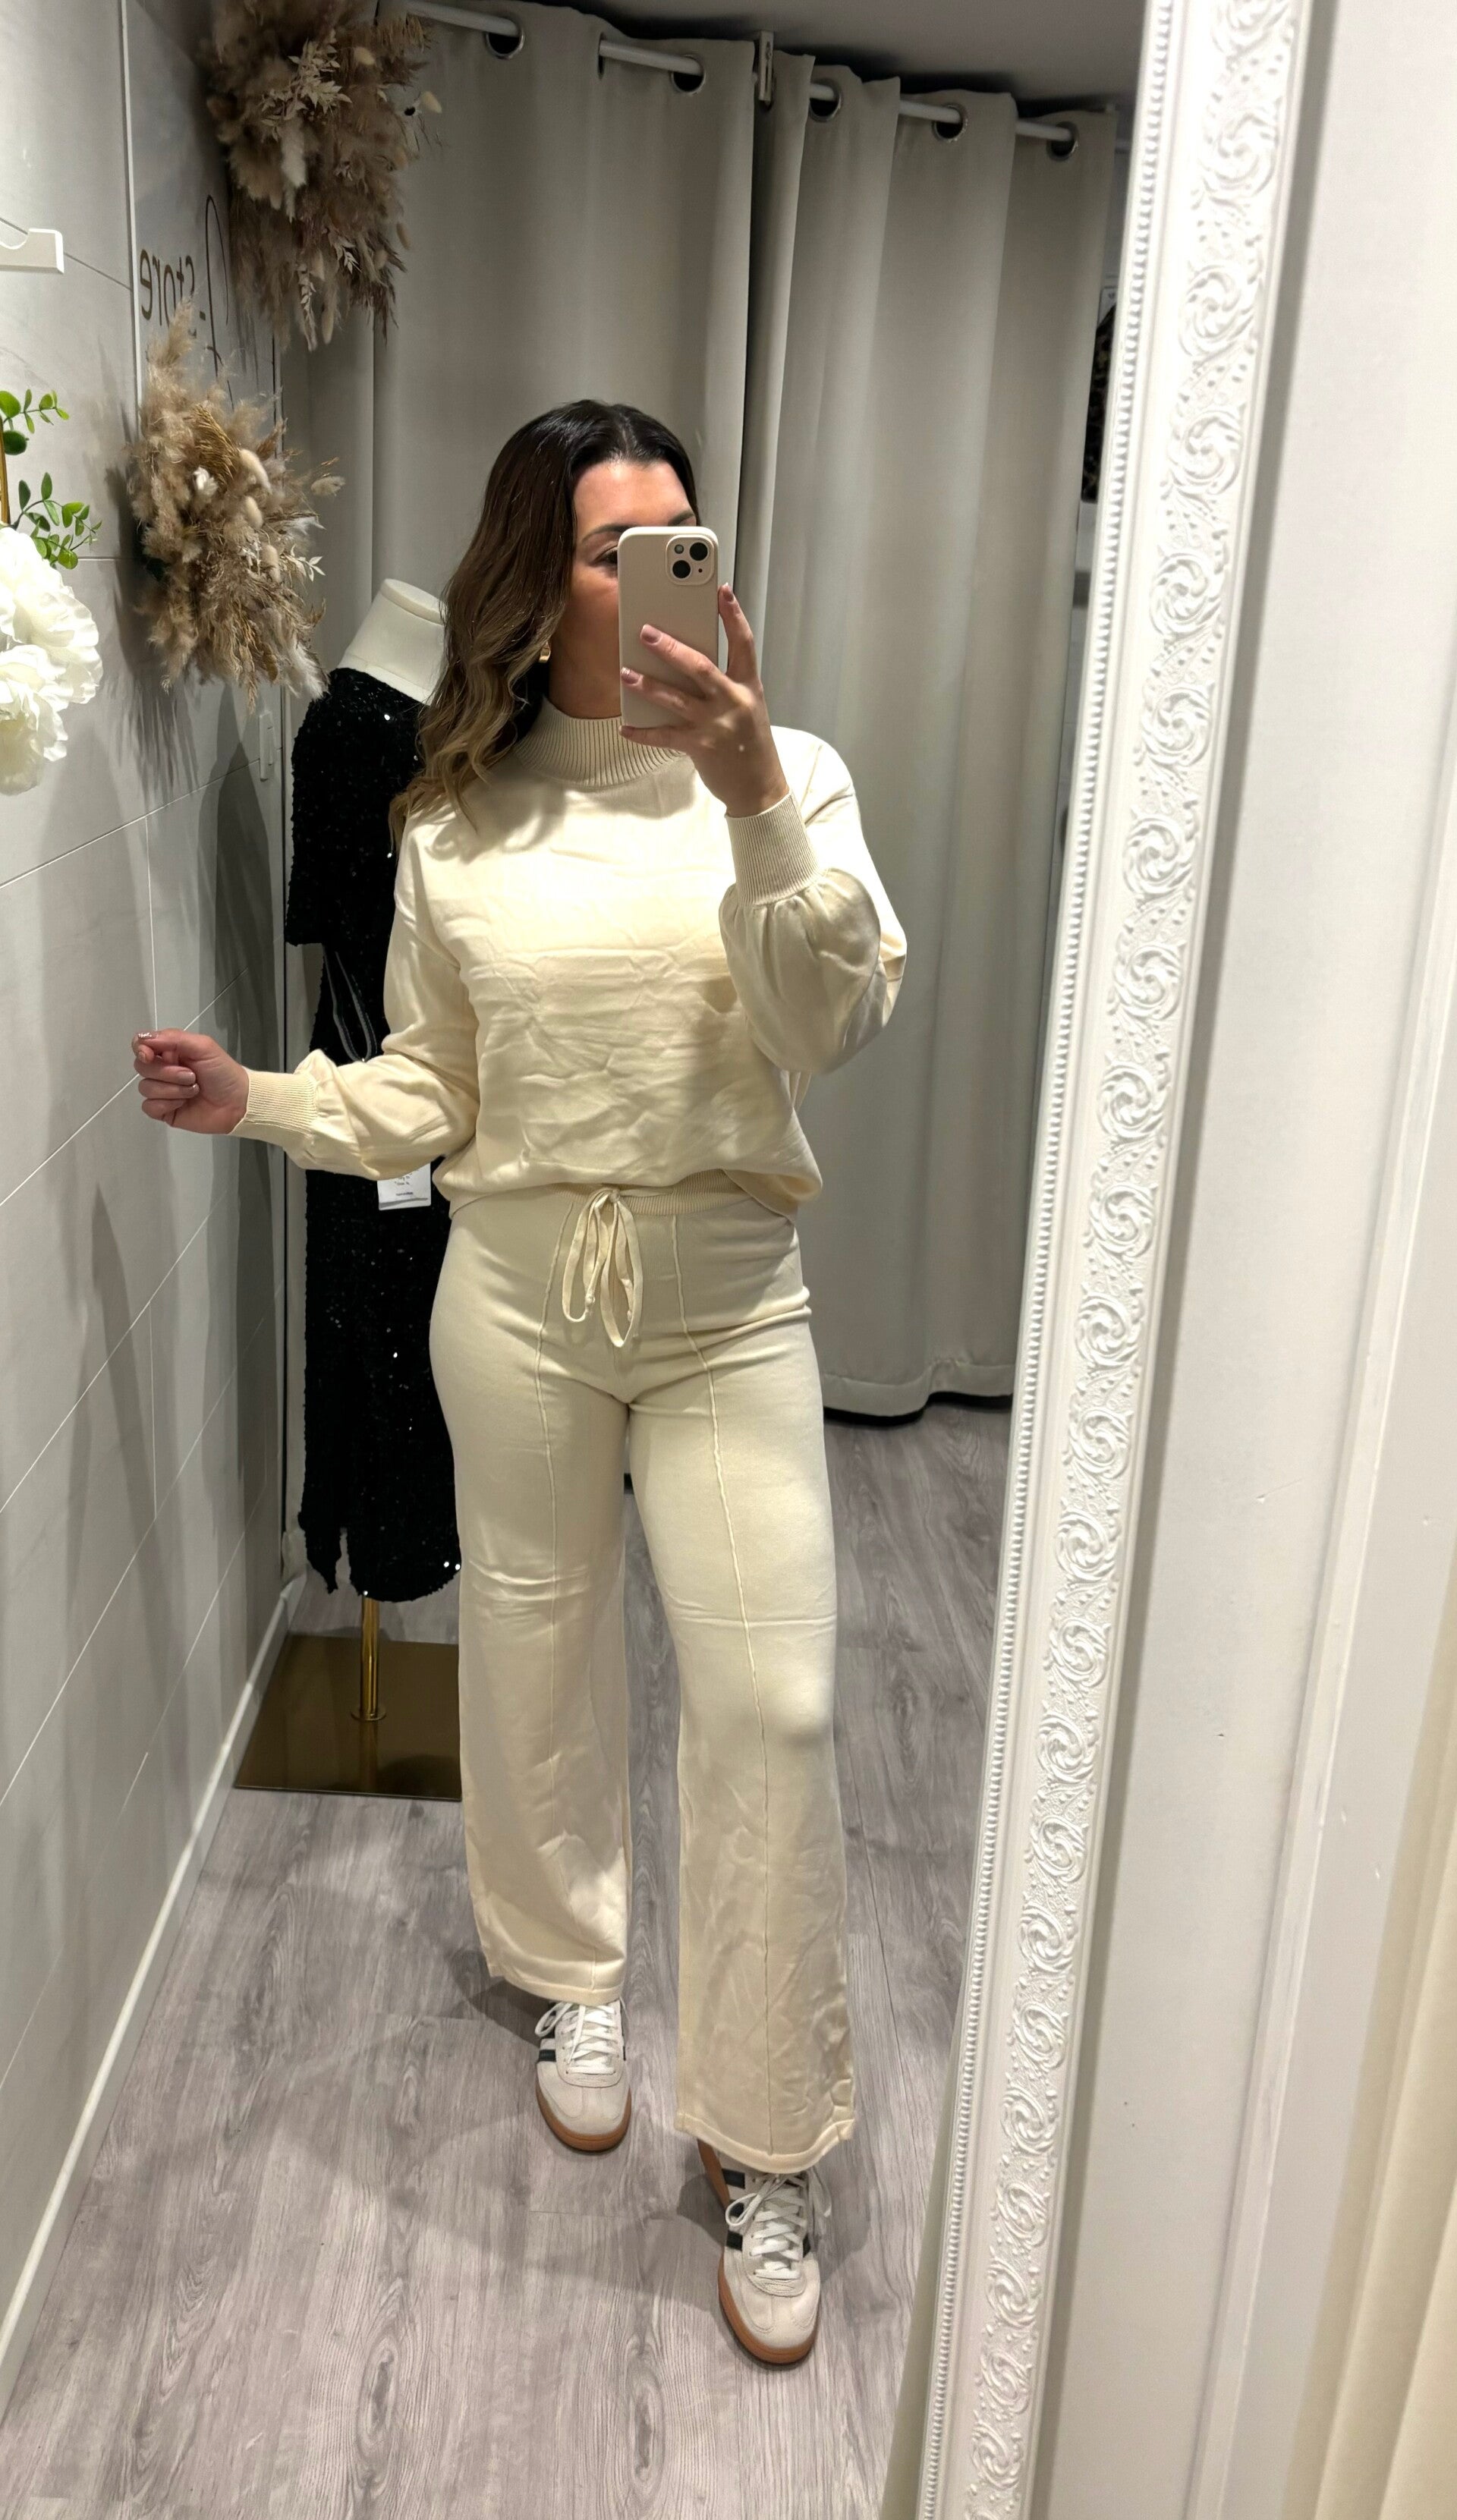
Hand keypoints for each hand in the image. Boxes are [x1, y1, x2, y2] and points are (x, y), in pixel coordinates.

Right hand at [132, 1028, 248, 1132]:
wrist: (237, 1102)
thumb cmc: (223, 1072)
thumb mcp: (203, 1047)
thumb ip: (173, 1038)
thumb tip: (143, 1038)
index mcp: (170, 1051)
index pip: (141, 1045)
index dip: (140, 1049)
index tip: (149, 1055)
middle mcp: (163, 1069)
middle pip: (141, 1067)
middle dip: (167, 1072)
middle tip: (191, 1076)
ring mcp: (162, 1091)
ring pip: (145, 1087)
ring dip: (172, 1089)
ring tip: (193, 1090)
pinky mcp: (164, 1111)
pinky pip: (149, 1106)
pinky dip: (166, 1103)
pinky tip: (183, 1103)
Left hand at [620, 584, 790, 817]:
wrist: (759, 786)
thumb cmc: (749, 742)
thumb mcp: (747, 706)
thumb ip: (725, 684)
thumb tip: (686, 662)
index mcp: (747, 686)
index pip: (743, 643)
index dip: (733, 615)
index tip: (721, 590)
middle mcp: (732, 701)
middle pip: (700, 666)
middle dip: (670, 647)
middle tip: (646, 631)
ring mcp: (715, 724)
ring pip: (676, 698)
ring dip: (647, 685)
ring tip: (625, 673)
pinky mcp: (699, 746)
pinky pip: (664, 736)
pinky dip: (642, 732)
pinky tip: (625, 727)